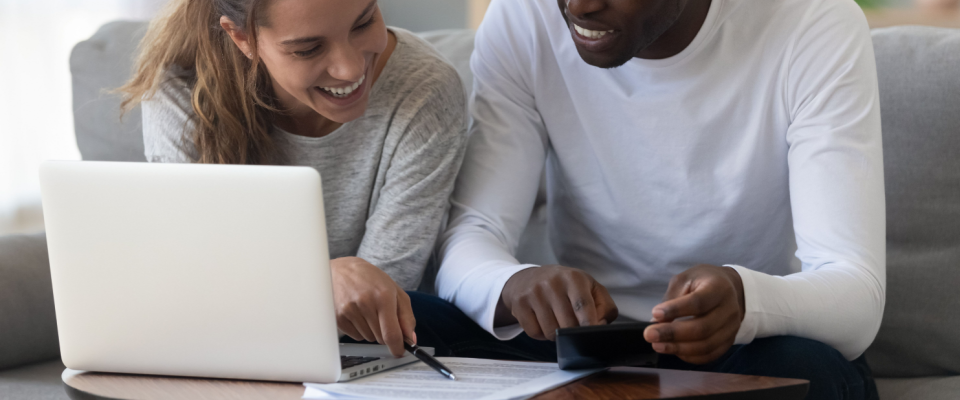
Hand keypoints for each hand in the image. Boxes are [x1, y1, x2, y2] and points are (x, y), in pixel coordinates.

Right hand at [331, 257, 415, 356]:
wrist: (341, 270)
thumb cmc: (371, 279)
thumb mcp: (395, 292)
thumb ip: (406, 316)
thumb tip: (411, 339)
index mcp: (383, 297)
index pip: (391, 333)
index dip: (397, 347)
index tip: (400, 351)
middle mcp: (365, 304)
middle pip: (381, 338)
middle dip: (385, 332)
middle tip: (381, 315)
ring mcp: (349, 311)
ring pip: (368, 338)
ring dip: (372, 330)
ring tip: (367, 311)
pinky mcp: (338, 318)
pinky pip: (356, 336)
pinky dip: (360, 329)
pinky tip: (357, 314)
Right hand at [496, 265, 617, 340]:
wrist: (527, 279)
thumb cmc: (565, 286)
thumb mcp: (589, 288)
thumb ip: (604, 306)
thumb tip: (600, 325)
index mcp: (573, 278)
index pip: (583, 306)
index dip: (589, 324)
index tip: (591, 335)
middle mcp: (552, 283)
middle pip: (568, 325)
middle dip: (573, 332)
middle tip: (572, 325)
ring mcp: (533, 293)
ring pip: (551, 332)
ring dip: (556, 335)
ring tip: (557, 322)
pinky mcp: (519, 304)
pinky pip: (534, 333)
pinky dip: (541, 334)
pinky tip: (542, 322)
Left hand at [643, 264, 744, 363]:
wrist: (729, 288)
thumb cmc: (703, 281)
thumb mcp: (685, 279)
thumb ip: (672, 299)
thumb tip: (656, 323)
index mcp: (718, 288)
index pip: (698, 302)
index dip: (676, 310)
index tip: (655, 313)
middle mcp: (730, 309)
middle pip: (702, 328)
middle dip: (672, 334)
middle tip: (649, 334)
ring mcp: (732, 328)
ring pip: (706, 345)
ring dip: (678, 348)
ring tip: (657, 345)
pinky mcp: (729, 341)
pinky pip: (710, 355)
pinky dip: (690, 356)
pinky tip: (674, 350)